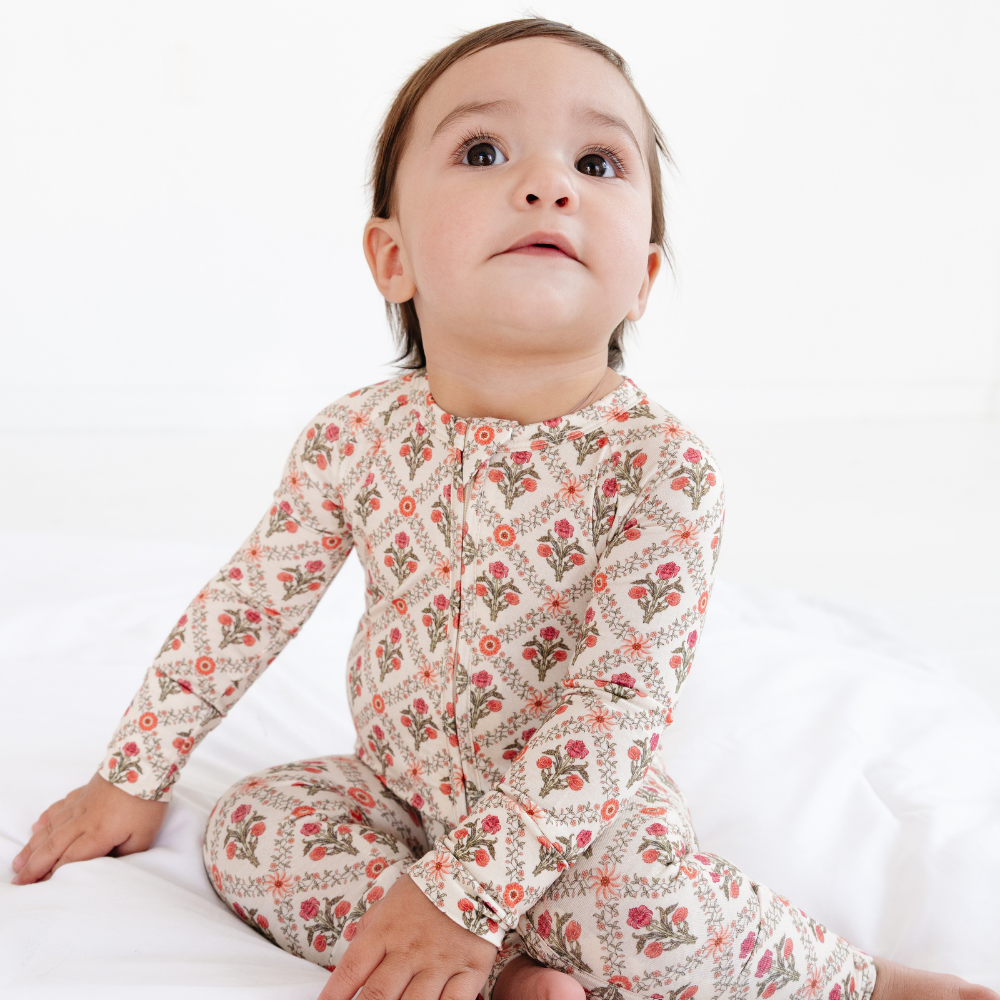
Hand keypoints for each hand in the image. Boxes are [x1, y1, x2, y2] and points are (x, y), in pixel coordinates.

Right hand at [11, 771, 166, 884]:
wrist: (145, 761)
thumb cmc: (147, 800)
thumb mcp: (145, 835)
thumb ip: (126, 854)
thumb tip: (111, 864)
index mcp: (98, 833)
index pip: (70, 859)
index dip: (54, 874)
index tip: (40, 887)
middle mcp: (84, 820)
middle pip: (53, 846)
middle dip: (34, 866)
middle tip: (18, 880)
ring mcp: (82, 804)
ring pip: (51, 828)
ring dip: (33, 845)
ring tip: (19, 861)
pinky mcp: (85, 791)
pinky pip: (60, 807)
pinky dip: (46, 818)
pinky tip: (37, 826)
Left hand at [319, 874, 497, 999]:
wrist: (474, 874)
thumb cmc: (424, 894)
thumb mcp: (388, 905)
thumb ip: (367, 935)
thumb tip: (343, 968)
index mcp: (385, 930)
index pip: (351, 970)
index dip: (333, 996)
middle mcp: (410, 949)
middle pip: (379, 994)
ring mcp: (440, 962)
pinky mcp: (470, 970)